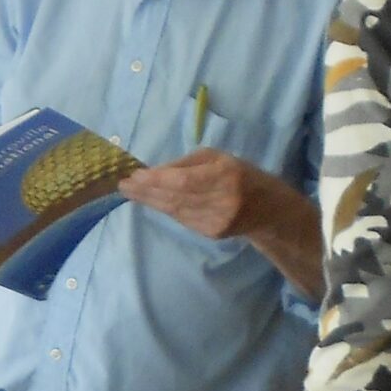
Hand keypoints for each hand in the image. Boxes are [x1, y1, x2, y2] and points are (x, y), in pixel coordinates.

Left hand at [117, 149, 276, 241]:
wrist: (267, 209)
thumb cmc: (240, 174)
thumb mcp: (218, 157)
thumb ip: (187, 163)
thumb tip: (155, 171)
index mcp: (225, 175)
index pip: (184, 180)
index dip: (157, 180)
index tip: (135, 175)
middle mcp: (221, 200)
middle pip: (175, 197)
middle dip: (146, 191)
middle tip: (123, 185)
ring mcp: (216, 220)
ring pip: (175, 210)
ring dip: (150, 201)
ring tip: (130, 192)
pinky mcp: (211, 233)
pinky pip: (181, 218)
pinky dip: (164, 209)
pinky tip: (150, 201)